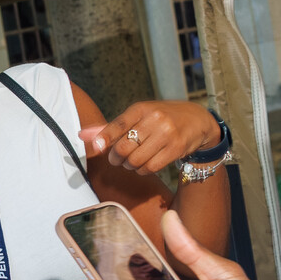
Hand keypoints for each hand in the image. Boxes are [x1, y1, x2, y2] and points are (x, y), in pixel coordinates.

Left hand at [80, 100, 220, 173]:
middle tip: (117, 159)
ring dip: (129, 166)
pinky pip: (150, 168)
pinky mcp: (176, 149)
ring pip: (136, 160)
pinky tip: (144, 165)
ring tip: (131, 162)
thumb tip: (82, 135)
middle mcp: (155, 119)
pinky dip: (142, 170)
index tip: (98, 147)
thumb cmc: (161, 119)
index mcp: (142, 108)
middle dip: (116, 158)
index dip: (105, 138)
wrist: (197, 121)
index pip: (118, 125)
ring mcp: (167, 134)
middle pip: (124, 148)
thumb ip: (111, 127)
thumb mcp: (138, 116)